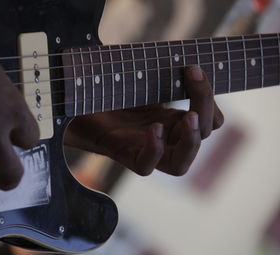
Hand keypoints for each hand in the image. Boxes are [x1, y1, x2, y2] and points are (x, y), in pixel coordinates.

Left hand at [65, 66, 223, 175]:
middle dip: (205, 111)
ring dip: (191, 140)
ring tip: (188, 116)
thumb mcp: (141, 80)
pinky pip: (147, 166)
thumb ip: (162, 73)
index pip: (208, 120)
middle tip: (194, 81)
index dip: (210, 101)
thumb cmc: (109, 91)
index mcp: (173, 120)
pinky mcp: (126, 157)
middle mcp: (165, 138)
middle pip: (201, 137)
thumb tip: (186, 57)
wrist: (77, 105)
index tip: (194, 70)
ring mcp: (147, 150)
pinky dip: (155, 150)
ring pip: (181, 164)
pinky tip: (154, 129)